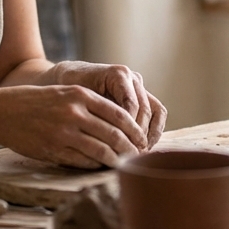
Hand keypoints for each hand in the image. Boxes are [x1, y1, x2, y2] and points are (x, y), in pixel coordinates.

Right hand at [0, 85, 148, 168]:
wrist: (3, 112)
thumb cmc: (36, 102)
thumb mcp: (65, 93)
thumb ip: (90, 103)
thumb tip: (121, 121)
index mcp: (80, 95)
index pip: (119, 114)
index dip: (135, 129)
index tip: (142, 139)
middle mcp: (75, 113)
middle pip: (115, 134)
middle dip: (132, 148)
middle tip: (140, 156)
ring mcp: (64, 133)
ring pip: (102, 151)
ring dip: (117, 160)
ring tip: (126, 165)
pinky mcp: (54, 150)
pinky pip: (84, 161)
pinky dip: (97, 165)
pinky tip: (103, 167)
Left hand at [52, 61, 167, 148]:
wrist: (72, 76)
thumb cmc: (71, 88)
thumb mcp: (79, 99)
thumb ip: (94, 112)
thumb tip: (109, 140)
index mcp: (118, 74)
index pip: (131, 105)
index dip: (128, 129)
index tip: (121, 148)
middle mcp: (132, 78)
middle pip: (145, 110)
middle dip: (139, 134)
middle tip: (132, 154)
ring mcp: (140, 86)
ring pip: (156, 111)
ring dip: (150, 134)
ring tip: (140, 152)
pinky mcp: (143, 96)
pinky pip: (157, 113)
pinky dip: (154, 130)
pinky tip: (144, 146)